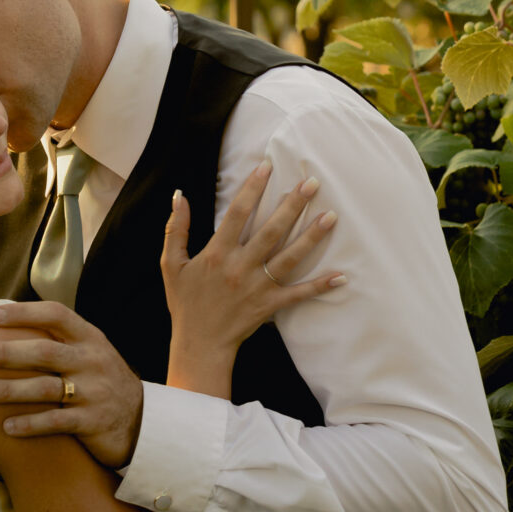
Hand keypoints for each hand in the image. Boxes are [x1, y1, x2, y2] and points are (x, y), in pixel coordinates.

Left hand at [0, 303, 145, 466]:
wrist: (143, 422)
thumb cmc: (102, 381)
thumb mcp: (91, 352)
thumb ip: (60, 339)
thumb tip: (10, 319)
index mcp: (90, 338)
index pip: (56, 315)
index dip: (24, 313)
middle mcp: (92, 361)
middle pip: (44, 352)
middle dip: (7, 353)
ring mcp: (93, 392)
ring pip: (45, 388)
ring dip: (9, 390)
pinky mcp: (92, 422)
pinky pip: (55, 422)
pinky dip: (30, 425)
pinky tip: (6, 428)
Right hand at [161, 162, 343, 393]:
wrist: (198, 344)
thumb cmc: (185, 302)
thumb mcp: (171, 264)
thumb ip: (176, 229)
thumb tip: (179, 196)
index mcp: (217, 254)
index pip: (237, 214)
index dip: (252, 189)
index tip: (267, 166)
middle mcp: (240, 267)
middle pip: (271, 231)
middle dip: (292, 205)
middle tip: (312, 183)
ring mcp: (257, 287)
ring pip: (289, 258)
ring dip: (312, 237)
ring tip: (331, 216)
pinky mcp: (269, 306)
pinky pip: (298, 294)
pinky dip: (319, 286)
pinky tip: (341, 275)